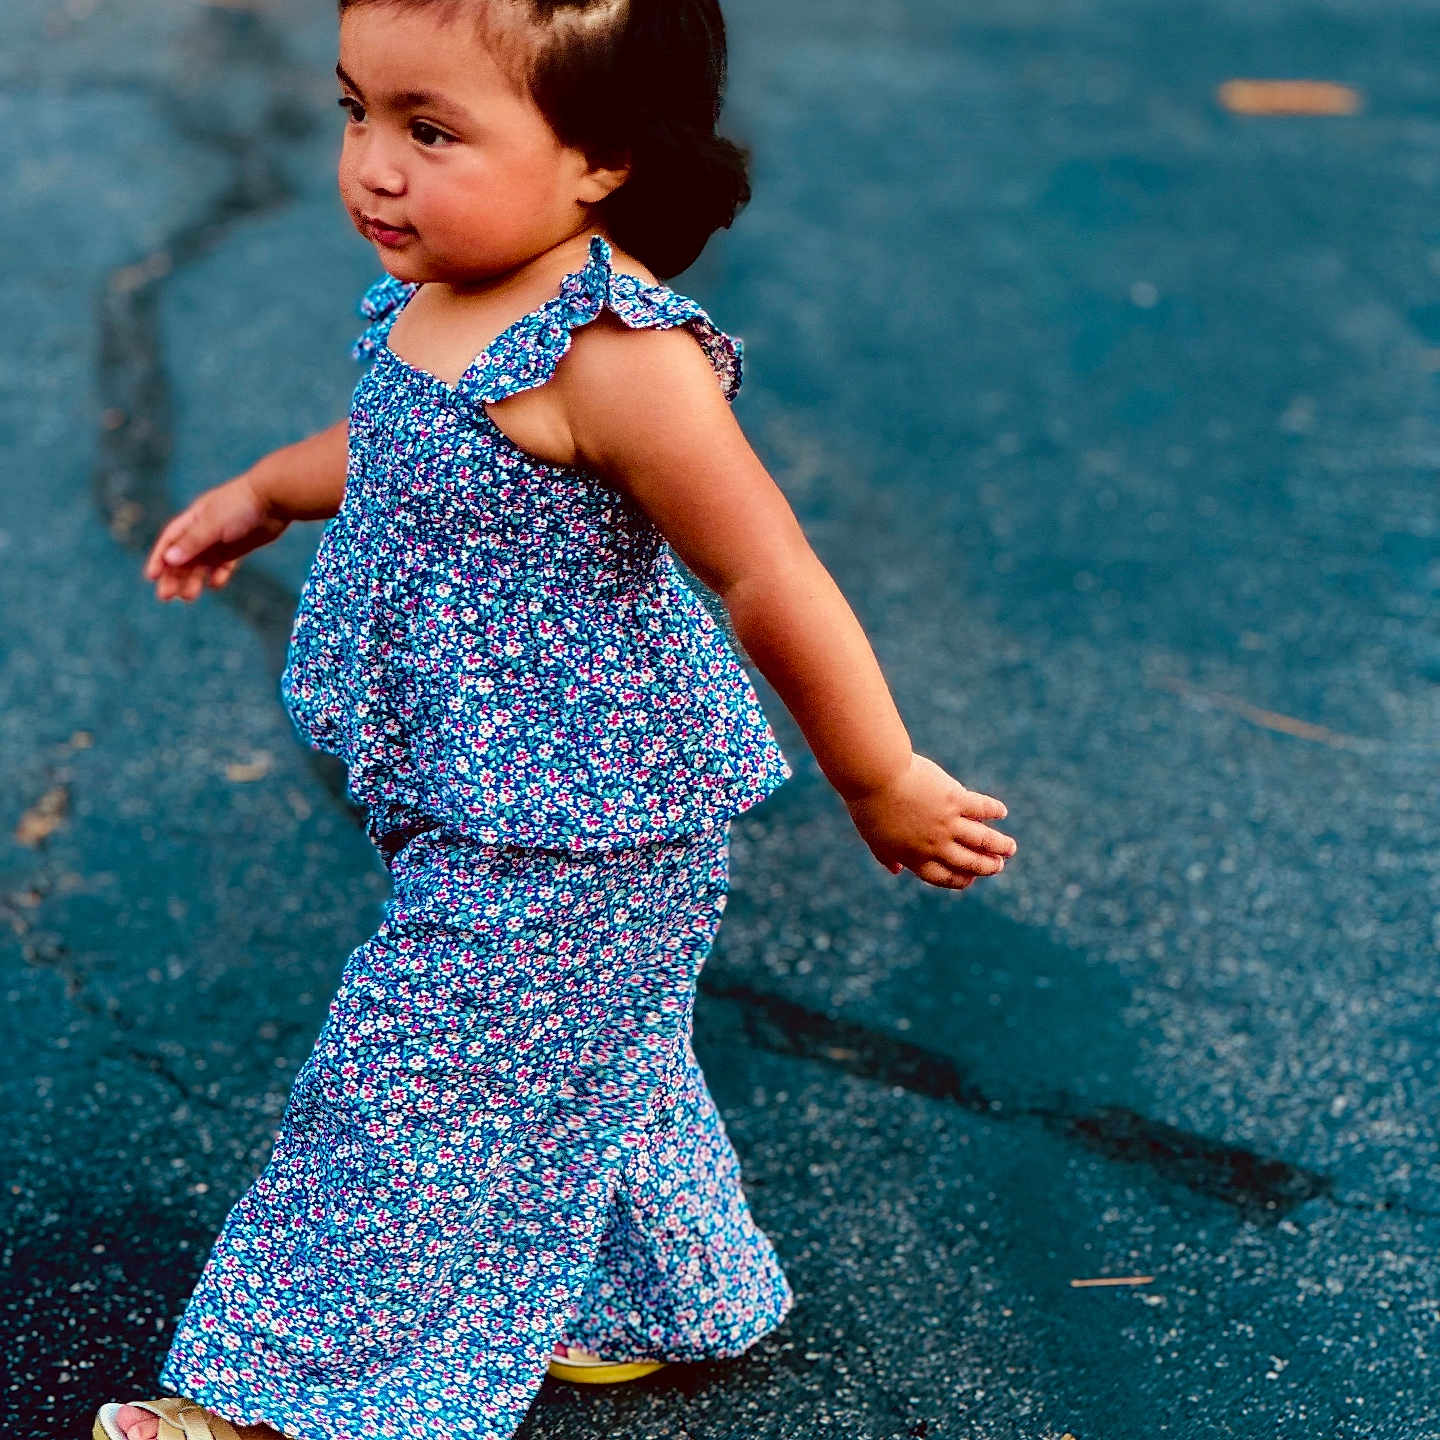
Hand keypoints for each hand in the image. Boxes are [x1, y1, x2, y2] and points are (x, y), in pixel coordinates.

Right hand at [143, 472, 289, 601]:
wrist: (275, 498)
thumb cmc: (240, 505)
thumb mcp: (212, 523)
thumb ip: (193, 542)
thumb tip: (169, 559)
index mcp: (193, 519)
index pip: (170, 540)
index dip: (159, 558)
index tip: (152, 576)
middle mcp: (204, 530)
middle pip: (183, 556)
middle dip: (173, 576)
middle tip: (166, 596)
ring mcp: (221, 539)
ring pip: (202, 563)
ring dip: (193, 579)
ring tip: (188, 597)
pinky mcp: (238, 546)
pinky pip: (224, 564)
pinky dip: (218, 575)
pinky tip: (215, 586)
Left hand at [845, 752, 1015, 890]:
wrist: (875, 776)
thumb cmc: (870, 805)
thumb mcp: (874, 838)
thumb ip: (887, 856)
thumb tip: (896, 870)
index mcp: (915, 857)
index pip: (943, 876)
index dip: (961, 880)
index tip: (972, 879)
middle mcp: (935, 845)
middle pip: (969, 862)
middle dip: (987, 866)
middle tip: (999, 865)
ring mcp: (947, 823)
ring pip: (982, 840)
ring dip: (1000, 846)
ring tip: (1011, 848)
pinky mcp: (955, 799)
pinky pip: (981, 808)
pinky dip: (994, 811)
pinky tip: (1002, 811)